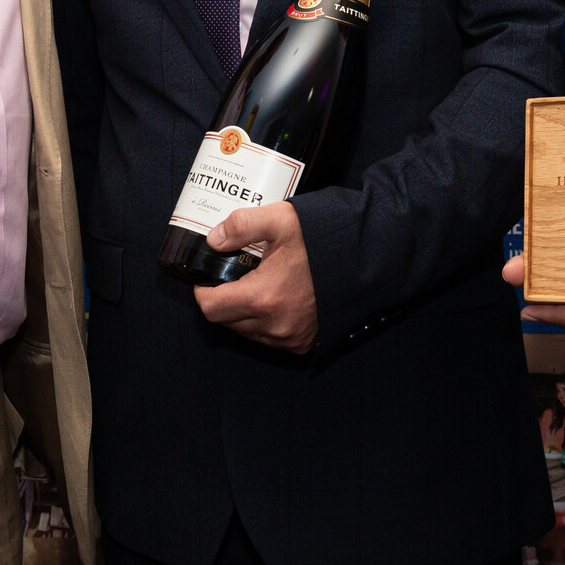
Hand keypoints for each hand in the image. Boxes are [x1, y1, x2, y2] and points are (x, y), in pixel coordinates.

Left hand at [193, 203, 318, 353]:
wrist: (361, 263)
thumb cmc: (322, 242)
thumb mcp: (281, 220)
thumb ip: (242, 225)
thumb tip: (214, 240)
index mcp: (263, 297)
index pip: (211, 308)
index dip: (204, 291)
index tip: (209, 278)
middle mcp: (273, 325)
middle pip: (227, 321)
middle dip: (224, 300)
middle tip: (234, 277)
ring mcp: (288, 338)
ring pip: (246, 332)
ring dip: (244, 313)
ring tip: (257, 286)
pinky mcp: (301, 344)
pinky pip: (268, 340)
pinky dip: (264, 324)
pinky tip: (275, 301)